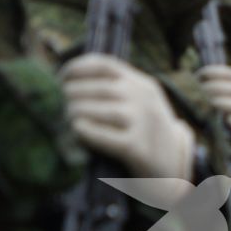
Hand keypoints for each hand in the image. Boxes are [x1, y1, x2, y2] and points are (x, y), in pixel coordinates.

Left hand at [59, 54, 192, 180]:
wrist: (173, 165)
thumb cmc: (147, 132)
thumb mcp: (141, 103)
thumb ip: (116, 89)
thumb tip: (70, 81)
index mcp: (143, 84)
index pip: (105, 64)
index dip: (78, 67)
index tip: (61, 77)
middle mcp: (144, 99)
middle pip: (99, 88)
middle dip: (71, 93)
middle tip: (57, 101)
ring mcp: (143, 122)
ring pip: (99, 110)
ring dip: (74, 112)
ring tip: (64, 116)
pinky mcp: (137, 147)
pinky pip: (103, 136)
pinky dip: (85, 131)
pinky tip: (76, 130)